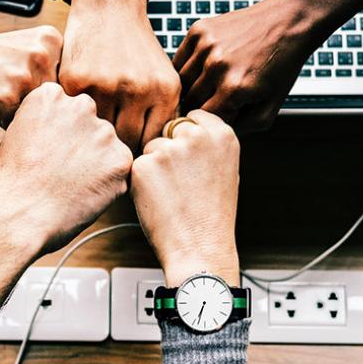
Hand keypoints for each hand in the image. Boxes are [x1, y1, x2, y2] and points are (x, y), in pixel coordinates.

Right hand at [0, 26, 62, 125]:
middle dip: (34, 101)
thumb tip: (75, 110)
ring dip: (19, 111)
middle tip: (9, 84)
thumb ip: (54, 68)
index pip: (66, 82)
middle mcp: (43, 56)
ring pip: (36, 113)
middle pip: (53, 100)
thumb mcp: (30, 46)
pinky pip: (16, 123)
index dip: (45, 87)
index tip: (25, 76)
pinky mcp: (6, 97)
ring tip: (0, 90)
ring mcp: (25, 77)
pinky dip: (3, 118)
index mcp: (53, 40)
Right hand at [0, 82, 133, 254]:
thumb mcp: (17, 133)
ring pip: (107, 147)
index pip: (67, 109)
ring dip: (97, 163)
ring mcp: (104, 132)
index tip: (48, 152)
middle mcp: (81, 106)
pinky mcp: (121, 159)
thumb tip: (61, 126)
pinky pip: (119, 170)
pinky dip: (108, 184)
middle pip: (90, 125)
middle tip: (62, 171)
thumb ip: (45, 120)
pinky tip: (84, 194)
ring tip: (71, 185)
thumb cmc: (12, 181)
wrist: (20, 214)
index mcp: (52, 95)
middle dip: (82, 145)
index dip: (59, 134)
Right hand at [60, 0, 180, 151]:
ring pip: (99, 133)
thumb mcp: (162, 76)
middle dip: (118, 149)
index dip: (141, 153)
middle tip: (108, 151)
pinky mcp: (76, 81)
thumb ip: (161, 114)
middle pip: (127, 144)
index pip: (152, 142)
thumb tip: (155, 157)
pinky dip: (75, 119)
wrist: (109, 6)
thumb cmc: (136, 47)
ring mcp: (105, 85)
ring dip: (94, 137)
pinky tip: (76, 117)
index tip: (131, 154)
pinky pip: (76, 116)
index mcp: (164, 91)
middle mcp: (138, 89)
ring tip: (91, 138)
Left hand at [130, 110, 240, 287]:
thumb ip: (208, 144)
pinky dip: (142, 181)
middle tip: (181, 182)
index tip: (190, 158)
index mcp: (222, 134)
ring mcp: (169, 149)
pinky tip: (159, 200)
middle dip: (170, 149)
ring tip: (173, 194)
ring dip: (155, 166)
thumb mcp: (225, 169)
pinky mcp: (145, 165)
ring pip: (151, 147)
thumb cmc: (212, 215)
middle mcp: (197, 136)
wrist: (200, 246)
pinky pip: (137, 165)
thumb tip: (186, 128)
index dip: (186, 138)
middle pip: (170, 129)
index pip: (193, 117)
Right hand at [173, 0, 322, 131]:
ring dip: (190, 89)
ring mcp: (206, 45)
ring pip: (180, 82)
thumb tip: (216, 133)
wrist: (288, 20)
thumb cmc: (282, 64)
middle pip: (189, 102)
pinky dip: (186, 69)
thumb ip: (244, 127)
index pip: (204, 120)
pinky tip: (201, 70)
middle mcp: (217, 65)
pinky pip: (179, 60)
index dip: (209, 124)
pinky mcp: (199, 30)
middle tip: (210, 106)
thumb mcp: (272, 106)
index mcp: (235, 88)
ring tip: (206, 89)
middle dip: (199, 108)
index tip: (215, 120)